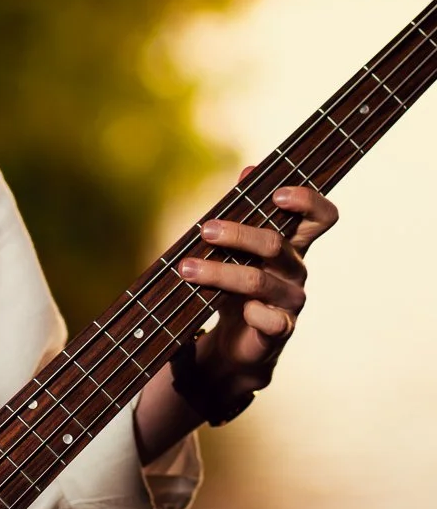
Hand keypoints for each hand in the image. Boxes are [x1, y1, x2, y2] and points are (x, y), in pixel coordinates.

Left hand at [178, 177, 338, 403]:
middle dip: (238, 234)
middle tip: (205, 229)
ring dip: (219, 273)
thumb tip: (250, 169)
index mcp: (291, 243)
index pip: (321, 217)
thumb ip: (244, 209)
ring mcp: (291, 300)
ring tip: (186, 269)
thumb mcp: (237, 246)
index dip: (308, 202)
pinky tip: (235, 311)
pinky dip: (250, 312)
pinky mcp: (280, 329)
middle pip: (277, 243)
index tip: (278, 195)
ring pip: (258, 280)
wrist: (236, 339)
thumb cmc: (235, 283)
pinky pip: (269, 319)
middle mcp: (296, 269)